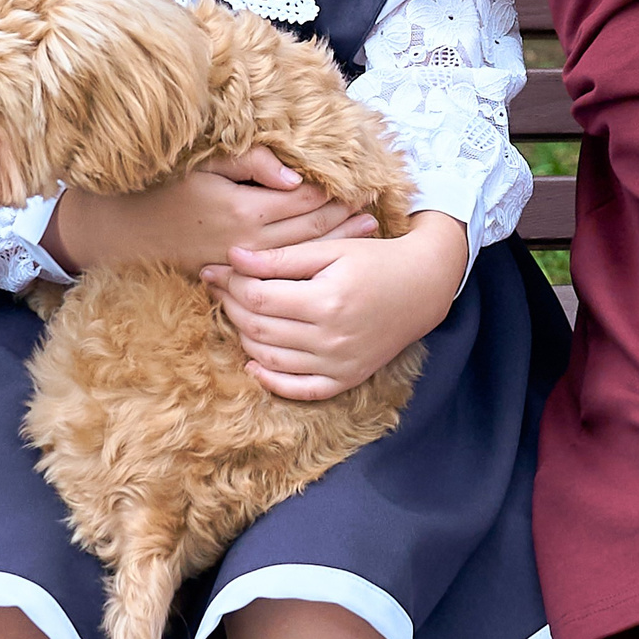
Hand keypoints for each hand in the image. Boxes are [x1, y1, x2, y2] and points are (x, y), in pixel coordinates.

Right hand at [43, 146, 372, 276]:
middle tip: (375, 212)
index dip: (336, 192)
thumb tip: (295, 175)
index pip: (305, 202)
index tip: (363, 183)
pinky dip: (306, 266)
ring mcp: (240, 265)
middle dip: (345, 221)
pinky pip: (279, 275)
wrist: (117, 233)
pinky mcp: (229, 278)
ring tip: (363, 236)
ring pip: (300, 258)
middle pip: (311, 234)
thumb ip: (250, 163)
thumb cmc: (159, 189)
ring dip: (335, 245)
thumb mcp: (202, 165)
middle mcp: (247, 243)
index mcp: (244, 210)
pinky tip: (322, 261)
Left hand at [204, 211, 467, 399]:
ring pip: (270, 359)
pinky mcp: (345, 380)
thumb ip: (282, 256)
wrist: (422, 287)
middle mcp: (331, 338)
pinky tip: (253, 364)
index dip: (231, 283)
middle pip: (259, 328)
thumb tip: (234, 257)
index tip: (216, 269)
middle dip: (231, 306)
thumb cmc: (375, 259)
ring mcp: (338, 364)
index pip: (258, 297)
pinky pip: (298, 390)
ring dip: (243, 338)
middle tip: (219, 288)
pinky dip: (270, 381)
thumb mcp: (331, 249)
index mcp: (326, 300)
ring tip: (234, 313)